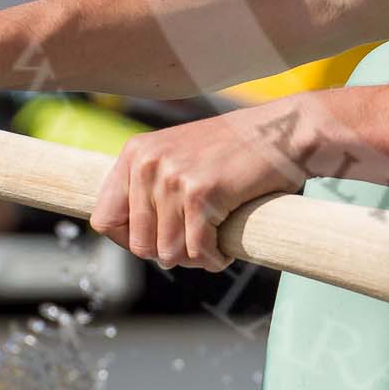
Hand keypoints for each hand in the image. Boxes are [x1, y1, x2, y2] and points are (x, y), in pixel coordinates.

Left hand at [91, 103, 314, 271]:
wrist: (284, 132)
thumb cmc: (237, 150)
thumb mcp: (179, 157)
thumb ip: (150, 187)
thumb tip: (133, 240)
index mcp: (136, 153)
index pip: (104, 218)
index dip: (128, 241)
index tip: (157, 243)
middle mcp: (148, 163)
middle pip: (138, 244)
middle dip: (169, 253)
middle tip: (198, 244)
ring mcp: (173, 177)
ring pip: (168, 253)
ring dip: (194, 257)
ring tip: (215, 241)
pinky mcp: (201, 193)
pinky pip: (198, 251)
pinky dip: (215, 257)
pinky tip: (227, 244)